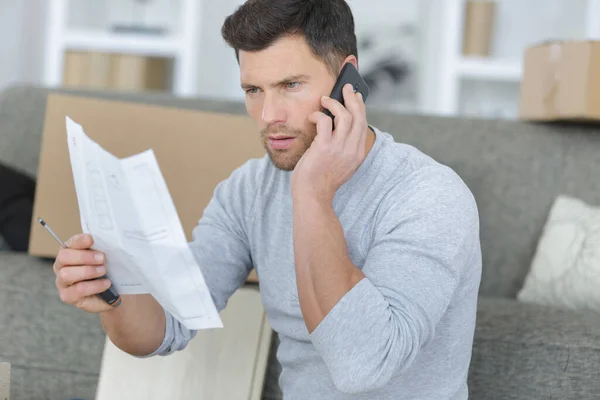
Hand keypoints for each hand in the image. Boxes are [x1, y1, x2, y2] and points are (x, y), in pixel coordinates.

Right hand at [53, 233, 113, 312]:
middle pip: (63, 257)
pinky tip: (106, 283)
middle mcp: (62, 266)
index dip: (79, 241)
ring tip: (103, 271)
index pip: (70, 243)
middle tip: (102, 258)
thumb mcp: (106, 258)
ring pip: (66, 274)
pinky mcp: (68, 296)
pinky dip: (94, 286)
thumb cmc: (108, 271)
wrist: (114, 292)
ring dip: (88, 271)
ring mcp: (62, 282)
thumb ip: (101, 249)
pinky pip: (78, 290)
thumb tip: (107, 240)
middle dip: (83, 256)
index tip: (91, 239)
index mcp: (70, 251)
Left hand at [292, 83, 367, 202]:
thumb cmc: (320, 180)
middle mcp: (352, 150)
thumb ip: (343, 148)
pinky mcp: (324, 147)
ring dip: (334, 103)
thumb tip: (336, 125)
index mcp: (357, 154)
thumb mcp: (340, 164)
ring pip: (345, 115)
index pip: (363, 124)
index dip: (360, 107)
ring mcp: (339, 148)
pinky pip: (325, 121)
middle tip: (345, 87)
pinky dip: (318, 114)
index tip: (356, 97)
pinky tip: (313, 116)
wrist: (312, 196)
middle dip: (352, 98)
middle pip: (358, 115)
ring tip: (325, 99)